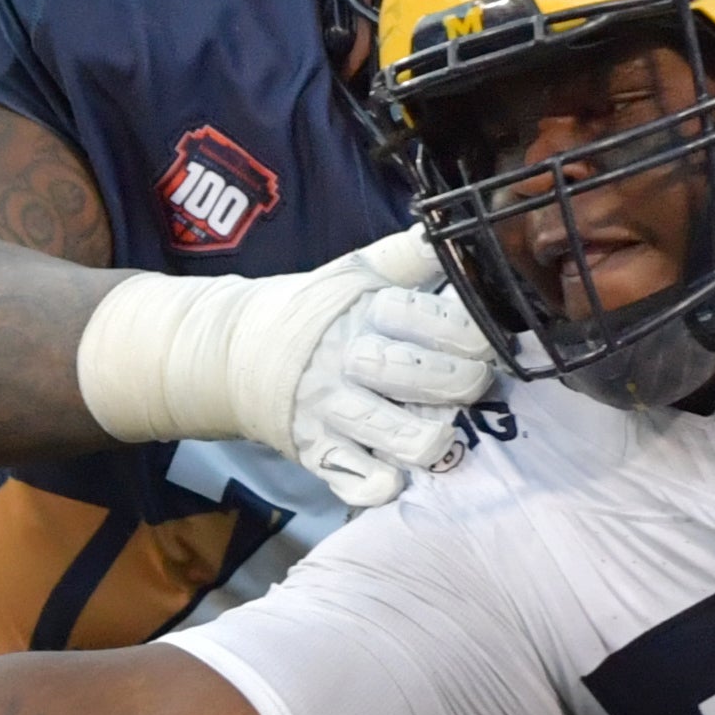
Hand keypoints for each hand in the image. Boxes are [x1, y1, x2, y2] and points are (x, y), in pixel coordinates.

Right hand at [75, 229, 497, 504]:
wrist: (234, 352)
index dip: (476, 336)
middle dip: (464, 384)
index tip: (480, 342)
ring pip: (404, 437)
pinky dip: (385, 484)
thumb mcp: (357, 272)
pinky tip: (395, 471)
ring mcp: (331, 412)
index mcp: (368, 311)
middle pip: (428, 380)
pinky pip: (361, 483)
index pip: (443, 323)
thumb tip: (453, 230)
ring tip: (441, 432)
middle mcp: (349, 360)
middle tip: (469, 385)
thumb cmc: (315, 313)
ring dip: (434, 438)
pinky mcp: (316, 454)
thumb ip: (411, 255)